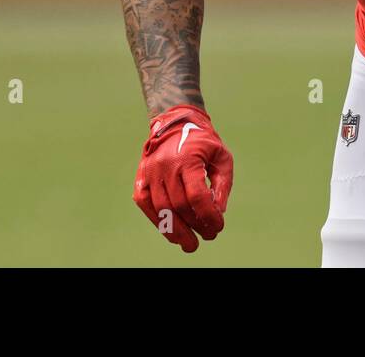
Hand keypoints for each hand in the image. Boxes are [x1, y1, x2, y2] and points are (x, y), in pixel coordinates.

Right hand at [133, 104, 232, 252]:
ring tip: (189, 244)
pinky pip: (146, 204)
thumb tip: (218, 211)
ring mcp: (150, 172)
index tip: (218, 227)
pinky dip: (158, 221)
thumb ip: (222, 184)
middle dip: (194, 227)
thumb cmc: (203, 141)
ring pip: (161, 209)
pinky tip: (171, 232)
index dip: (208, 216)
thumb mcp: (221, 156)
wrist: (175, 120)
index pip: (197, 196)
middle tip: (206, 238)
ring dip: (176, 231)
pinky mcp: (141, 177)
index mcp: (187, 159)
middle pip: (178, 206)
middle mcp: (165, 166)